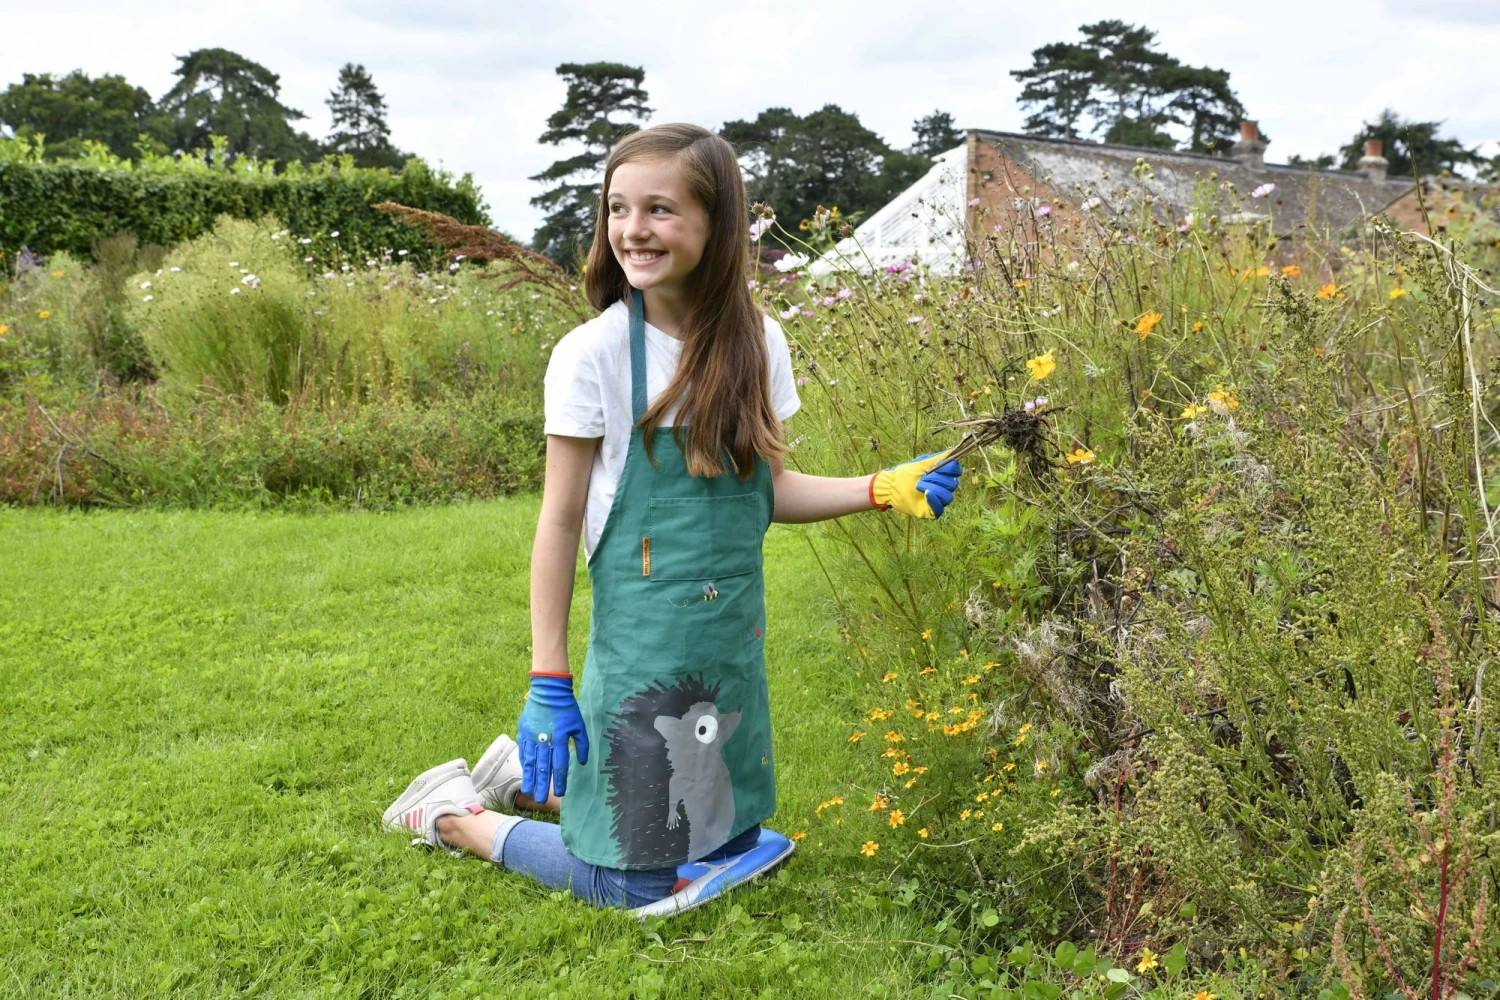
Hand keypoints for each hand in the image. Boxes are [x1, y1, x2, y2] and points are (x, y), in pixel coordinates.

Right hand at [517, 672, 588, 799]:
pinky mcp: (523, 732)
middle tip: (541, 800)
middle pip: (543, 767)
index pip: (560, 764)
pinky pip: (523, 751)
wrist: (549, 690)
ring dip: (530, 778)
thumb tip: (582, 762)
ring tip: (529, 792)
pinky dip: (524, 763)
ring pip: (530, 762)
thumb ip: (582, 745)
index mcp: (560, 738)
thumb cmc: (567, 708)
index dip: (559, 780)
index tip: (560, 793)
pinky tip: (525, 773)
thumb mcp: (579, 725)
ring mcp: (532, 736)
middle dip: (542, 785)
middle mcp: (545, 740)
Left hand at [869, 451, 961, 518]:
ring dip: (934, 488)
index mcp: (942, 475)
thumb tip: (953, 450)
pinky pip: (939, 509)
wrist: (890, 485)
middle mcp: (942, 487)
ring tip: (919, 485)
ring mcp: (937, 500)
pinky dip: (934, 500)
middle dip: (937, 478)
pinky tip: (926, 493)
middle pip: (952, 484)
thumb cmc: (905, 473)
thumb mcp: (922, 463)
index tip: (938, 465)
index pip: (956, 471)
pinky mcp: (930, 511)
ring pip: (947, 496)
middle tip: (923, 476)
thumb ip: (937, 458)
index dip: (950, 468)